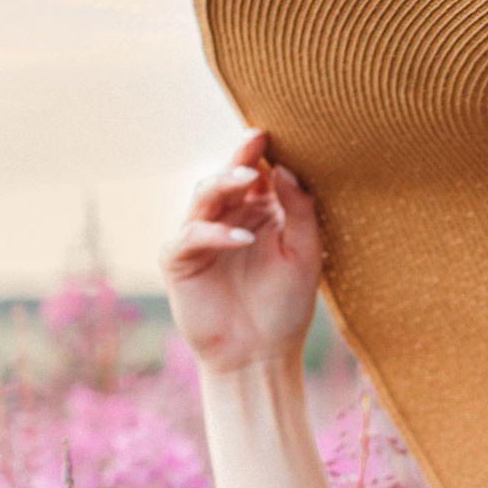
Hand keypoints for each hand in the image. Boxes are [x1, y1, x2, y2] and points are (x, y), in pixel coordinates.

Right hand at [162, 128, 324, 374]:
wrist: (261, 356)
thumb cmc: (286, 306)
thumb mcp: (306, 254)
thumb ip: (299, 211)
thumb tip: (285, 169)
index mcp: (259, 211)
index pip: (256, 172)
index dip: (260, 152)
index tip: (273, 132)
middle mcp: (228, 218)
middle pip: (226, 176)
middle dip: (239, 157)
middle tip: (255, 143)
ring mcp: (201, 238)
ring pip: (203, 197)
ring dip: (223, 183)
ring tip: (246, 179)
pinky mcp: (181, 262)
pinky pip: (190, 237)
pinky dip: (214, 234)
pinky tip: (241, 238)